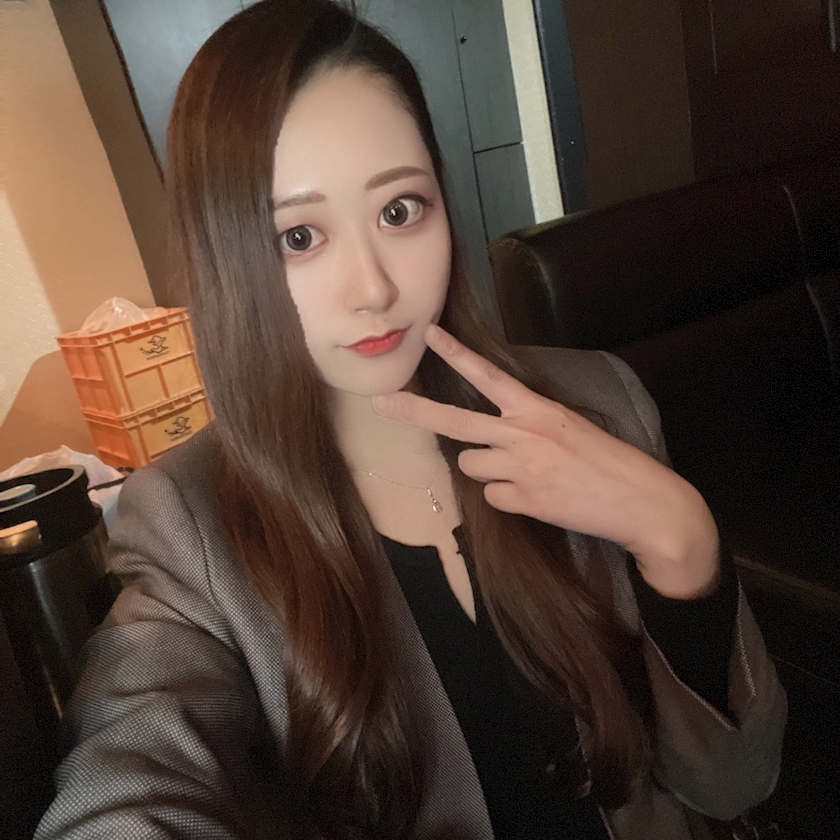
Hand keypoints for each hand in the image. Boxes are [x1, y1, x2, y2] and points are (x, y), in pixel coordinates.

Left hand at [372, 325, 719, 597]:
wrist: (642, 503)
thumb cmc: (610, 462)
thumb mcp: (570, 428)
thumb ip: (528, 426)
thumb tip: (491, 439)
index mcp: (539, 409)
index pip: (489, 376)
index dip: (457, 354)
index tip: (429, 334)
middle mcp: (524, 434)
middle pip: (454, 423)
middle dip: (413, 410)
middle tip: (381, 402)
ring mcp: (521, 468)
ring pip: (471, 466)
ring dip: (487, 471)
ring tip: (526, 475)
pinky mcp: (525, 501)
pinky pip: (492, 498)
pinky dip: (509, 499)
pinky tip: (539, 498)